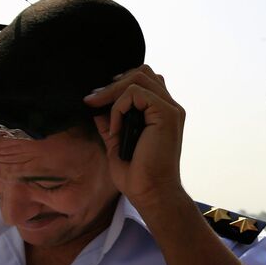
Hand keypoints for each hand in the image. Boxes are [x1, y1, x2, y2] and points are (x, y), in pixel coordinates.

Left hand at [83, 65, 186, 211]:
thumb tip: (95, 104)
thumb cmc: (137, 174)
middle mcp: (170, 107)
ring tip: (101, 111)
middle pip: (142, 71)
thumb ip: (110, 122)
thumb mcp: (117, 142)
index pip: (143, 80)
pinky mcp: (167, 113)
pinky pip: (135, 93)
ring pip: (139, 76)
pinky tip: (116, 128)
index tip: (96, 101)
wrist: (151, 193)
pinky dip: (119, 107)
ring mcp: (171, 109)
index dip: (119, 85)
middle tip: (94, 101)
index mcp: (162, 112)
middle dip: (114, 83)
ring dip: (114, 92)